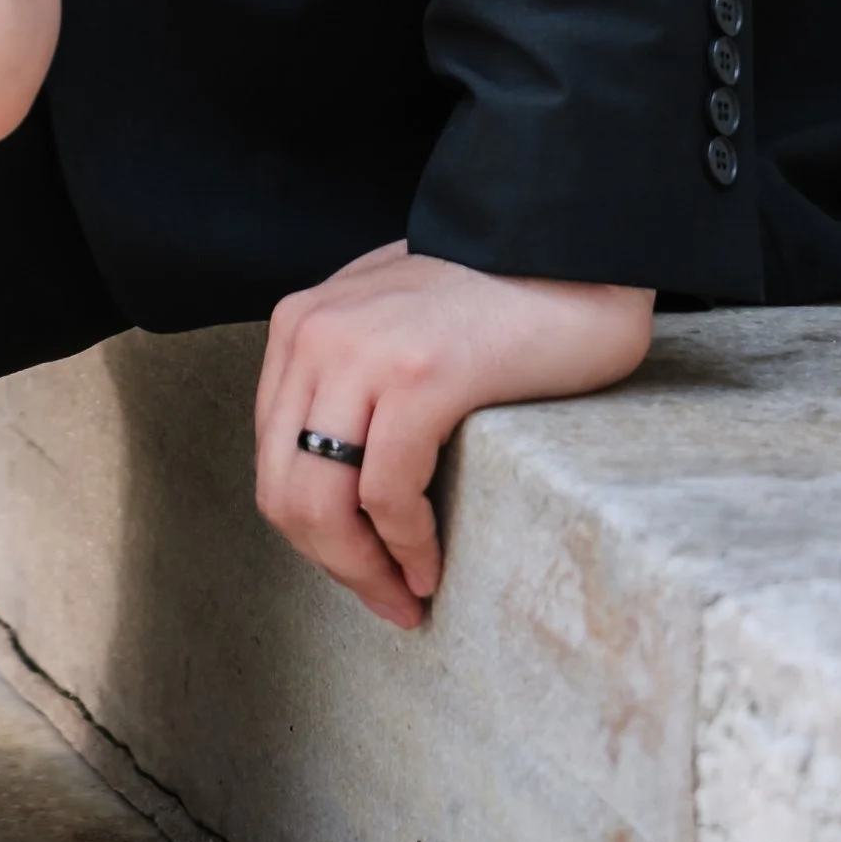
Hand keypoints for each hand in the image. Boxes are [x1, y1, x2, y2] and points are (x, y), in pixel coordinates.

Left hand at [253, 242, 652, 630]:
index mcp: (300, 325)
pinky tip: (432, 564)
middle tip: (386, 601)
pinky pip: (386, 492)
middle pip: (283, 489)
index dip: (311, 532)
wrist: (567, 240)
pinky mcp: (421, 376)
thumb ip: (348, 377)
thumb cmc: (492, 295)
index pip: (272, 457)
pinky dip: (406, 545)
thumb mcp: (388, 321)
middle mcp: (315, 334)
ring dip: (363, 570)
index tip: (361, 571)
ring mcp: (363, 352)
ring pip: (320, 502)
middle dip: (331, 564)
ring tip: (408, 596)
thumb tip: (332, 478)